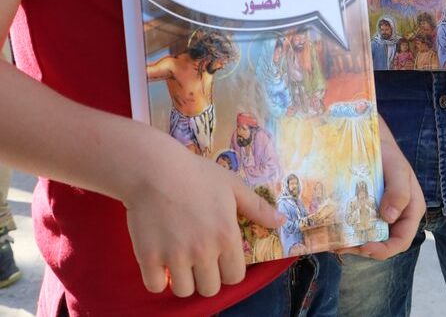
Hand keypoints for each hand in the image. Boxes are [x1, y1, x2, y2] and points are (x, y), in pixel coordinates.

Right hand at [123, 138, 283, 297]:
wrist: (155, 169)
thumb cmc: (197, 174)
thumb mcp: (233, 186)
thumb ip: (257, 208)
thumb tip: (281, 222)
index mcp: (227, 235)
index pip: (235, 277)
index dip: (230, 271)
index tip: (222, 260)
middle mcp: (203, 251)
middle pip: (210, 289)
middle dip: (208, 278)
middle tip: (200, 261)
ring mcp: (175, 256)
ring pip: (184, 291)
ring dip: (184, 280)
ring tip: (181, 262)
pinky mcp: (148, 257)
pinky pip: (155, 287)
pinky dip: (158, 279)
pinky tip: (161, 262)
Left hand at [343, 117, 424, 259]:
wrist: (368, 139)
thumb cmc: (387, 153)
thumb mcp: (397, 168)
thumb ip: (399, 191)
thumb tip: (389, 217)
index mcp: (411, 210)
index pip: (401, 240)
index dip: (384, 250)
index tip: (365, 246)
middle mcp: (396, 216)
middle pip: (382, 243)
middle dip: (363, 249)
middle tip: (342, 246)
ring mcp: (379, 214)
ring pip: (368, 237)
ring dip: (352, 243)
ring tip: (334, 242)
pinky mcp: (364, 210)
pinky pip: (356, 226)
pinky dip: (346, 231)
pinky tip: (333, 230)